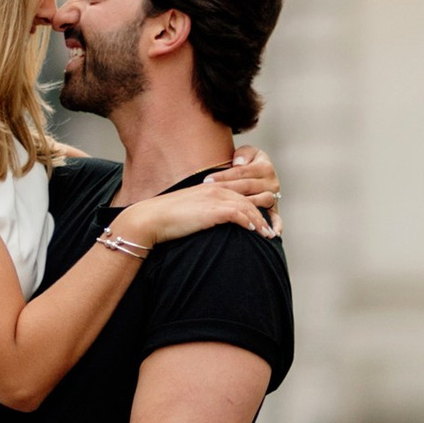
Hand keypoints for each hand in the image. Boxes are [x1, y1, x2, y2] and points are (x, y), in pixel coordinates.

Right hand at [129, 153, 279, 249]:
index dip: (253, 204)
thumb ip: (203, 211)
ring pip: (248, 206)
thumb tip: (210, 221)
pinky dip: (249, 221)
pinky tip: (254, 230)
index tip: (262, 218)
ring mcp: (215, 198)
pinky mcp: (213, 210)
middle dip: (262, 212)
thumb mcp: (189, 210)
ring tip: (268, 235)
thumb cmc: (166, 218)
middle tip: (271, 228)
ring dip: (260, 221)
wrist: (152, 218)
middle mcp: (215, 189)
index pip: (239, 192)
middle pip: (248, 197)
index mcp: (210, 187)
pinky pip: (239, 214)